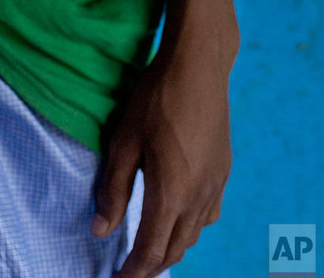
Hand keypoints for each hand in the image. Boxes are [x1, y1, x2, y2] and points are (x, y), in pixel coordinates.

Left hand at [90, 30, 234, 275]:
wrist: (199, 66)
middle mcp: (199, 197)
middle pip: (175, 249)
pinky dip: (190, 228)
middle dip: (151, 266)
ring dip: (171, 249)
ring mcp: (216, 186)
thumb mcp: (124, 141)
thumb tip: (100, 230)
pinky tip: (179, 218)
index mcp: (172, 193)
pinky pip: (208, 216)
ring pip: (194, 235)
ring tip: (150, 250)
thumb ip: (113, 189)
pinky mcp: (223, 172)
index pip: (151, 250)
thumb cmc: (156, 98)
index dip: (133, 272)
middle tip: (130, 272)